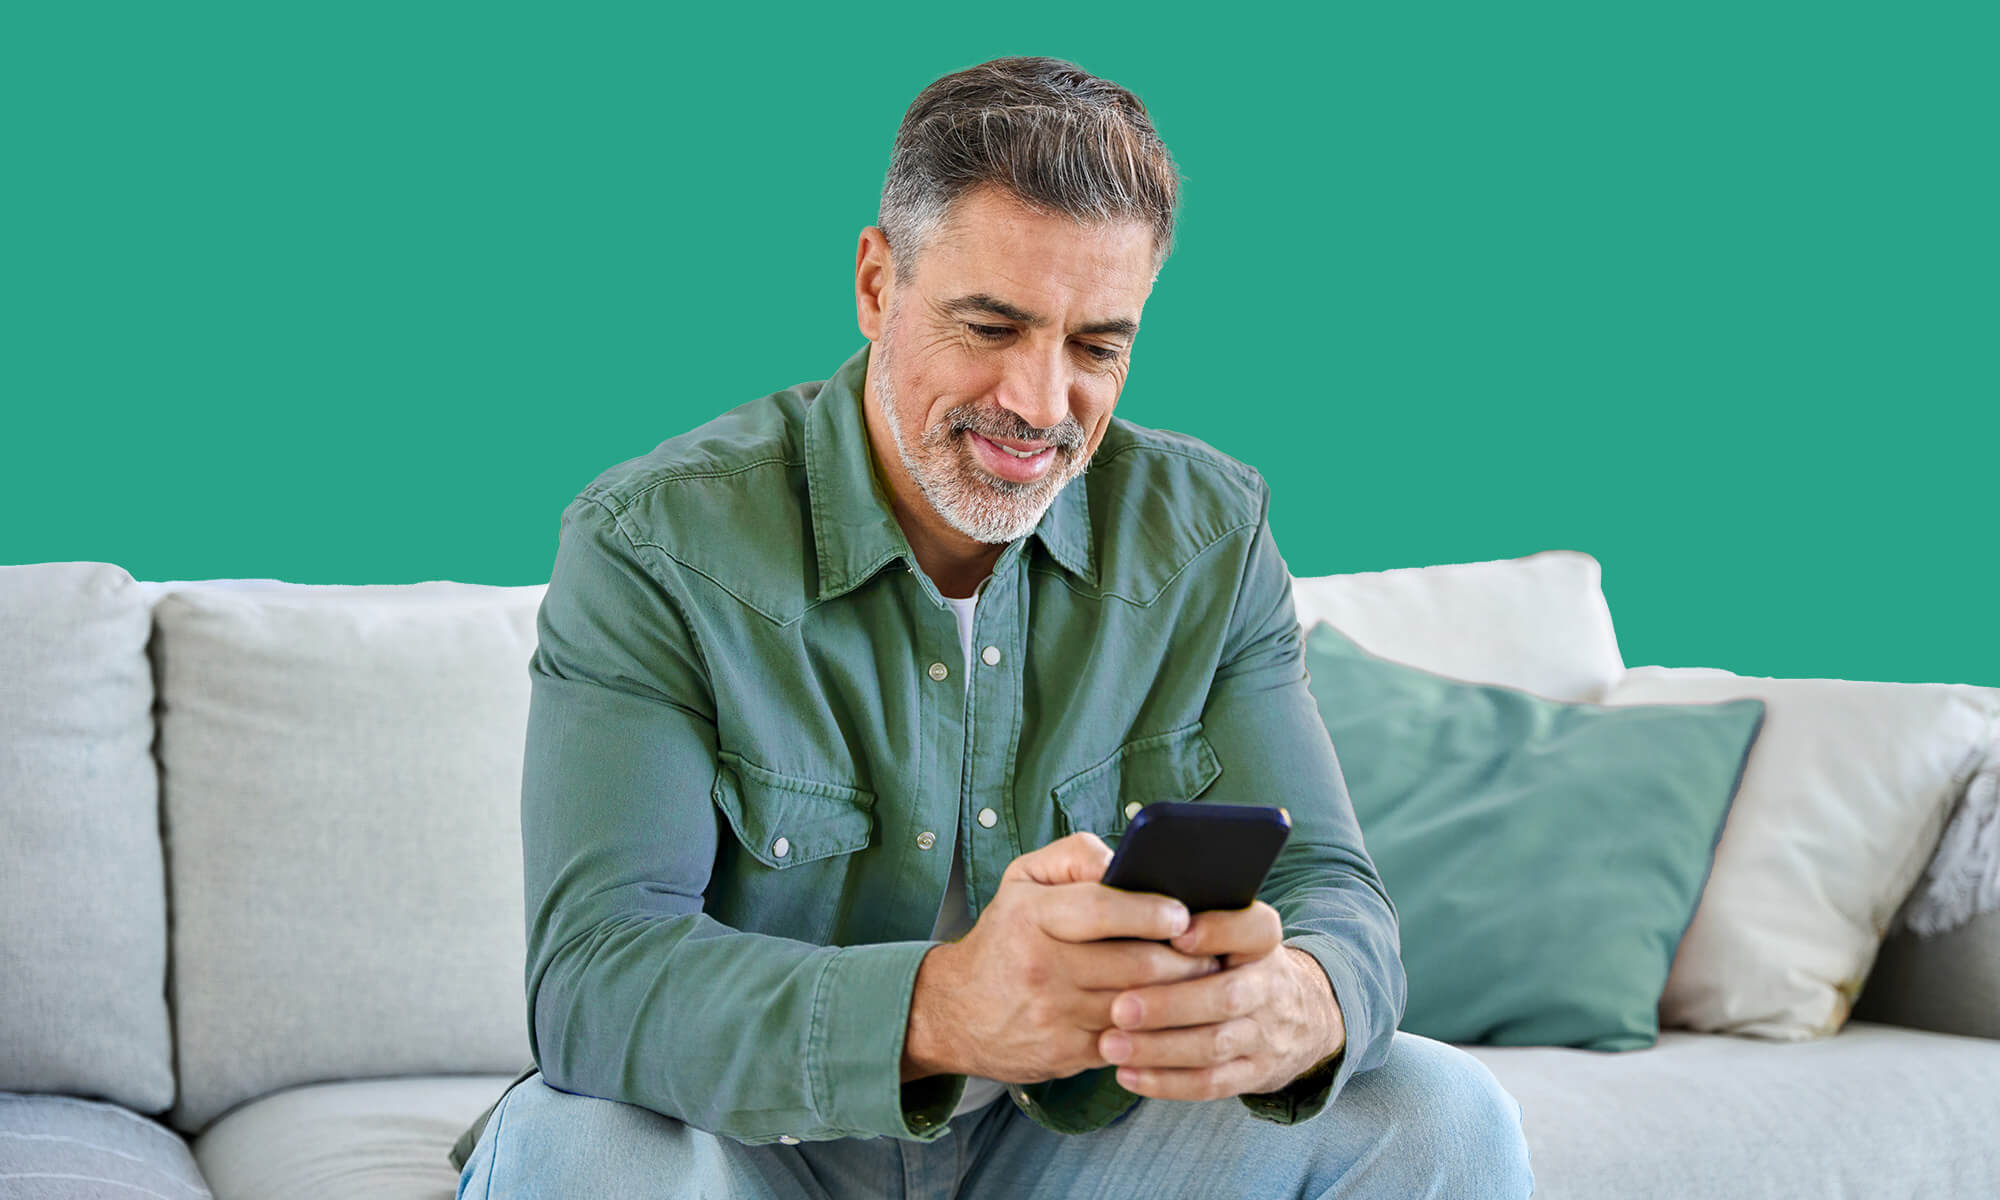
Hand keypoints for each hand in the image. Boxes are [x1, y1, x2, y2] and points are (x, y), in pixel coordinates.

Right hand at [902, 832, 1223, 1084]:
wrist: (954, 1011)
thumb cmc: (1006, 935)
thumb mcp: (1023, 879)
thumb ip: (1074, 855)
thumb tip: (1124, 860)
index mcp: (1031, 916)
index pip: (1102, 909)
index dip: (1151, 911)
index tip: (1183, 914)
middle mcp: (1040, 967)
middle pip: (1134, 964)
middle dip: (1184, 959)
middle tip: (1212, 953)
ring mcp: (1052, 1015)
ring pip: (1138, 1007)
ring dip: (1180, 996)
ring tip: (1204, 981)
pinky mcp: (1064, 1054)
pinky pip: (1127, 1041)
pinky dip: (1156, 1030)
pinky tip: (1174, 1016)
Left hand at [1094, 901, 1345, 1100]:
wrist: (1298, 1018)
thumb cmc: (1233, 963)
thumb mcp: (1231, 932)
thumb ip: (1191, 917)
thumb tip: (1127, 897)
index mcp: (1262, 943)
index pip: (1256, 929)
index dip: (1219, 930)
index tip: (1177, 933)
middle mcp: (1270, 987)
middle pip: (1226, 996)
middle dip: (1170, 1005)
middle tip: (1118, 1007)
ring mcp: (1266, 1034)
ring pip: (1214, 1045)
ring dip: (1159, 1048)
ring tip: (1110, 1045)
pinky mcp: (1255, 1073)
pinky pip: (1213, 1084)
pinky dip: (1168, 1083)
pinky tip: (1128, 1075)